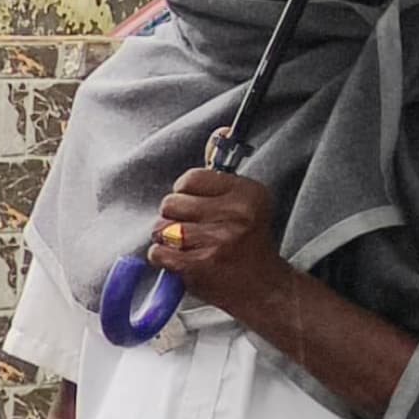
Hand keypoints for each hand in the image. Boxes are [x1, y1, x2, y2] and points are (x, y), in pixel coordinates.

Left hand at [150, 160, 282, 322]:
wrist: (260, 286)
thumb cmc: (246, 242)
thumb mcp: (244, 201)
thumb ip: (223, 173)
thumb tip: (220, 132)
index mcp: (247, 193)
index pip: (191, 178)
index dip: (184, 191)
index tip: (194, 203)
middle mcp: (235, 214)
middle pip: (170, 203)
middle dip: (173, 216)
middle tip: (191, 228)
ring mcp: (217, 240)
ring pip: (161, 229)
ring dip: (166, 239)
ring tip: (187, 245)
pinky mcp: (200, 265)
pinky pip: (158, 253)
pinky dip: (163, 258)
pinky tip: (181, 260)